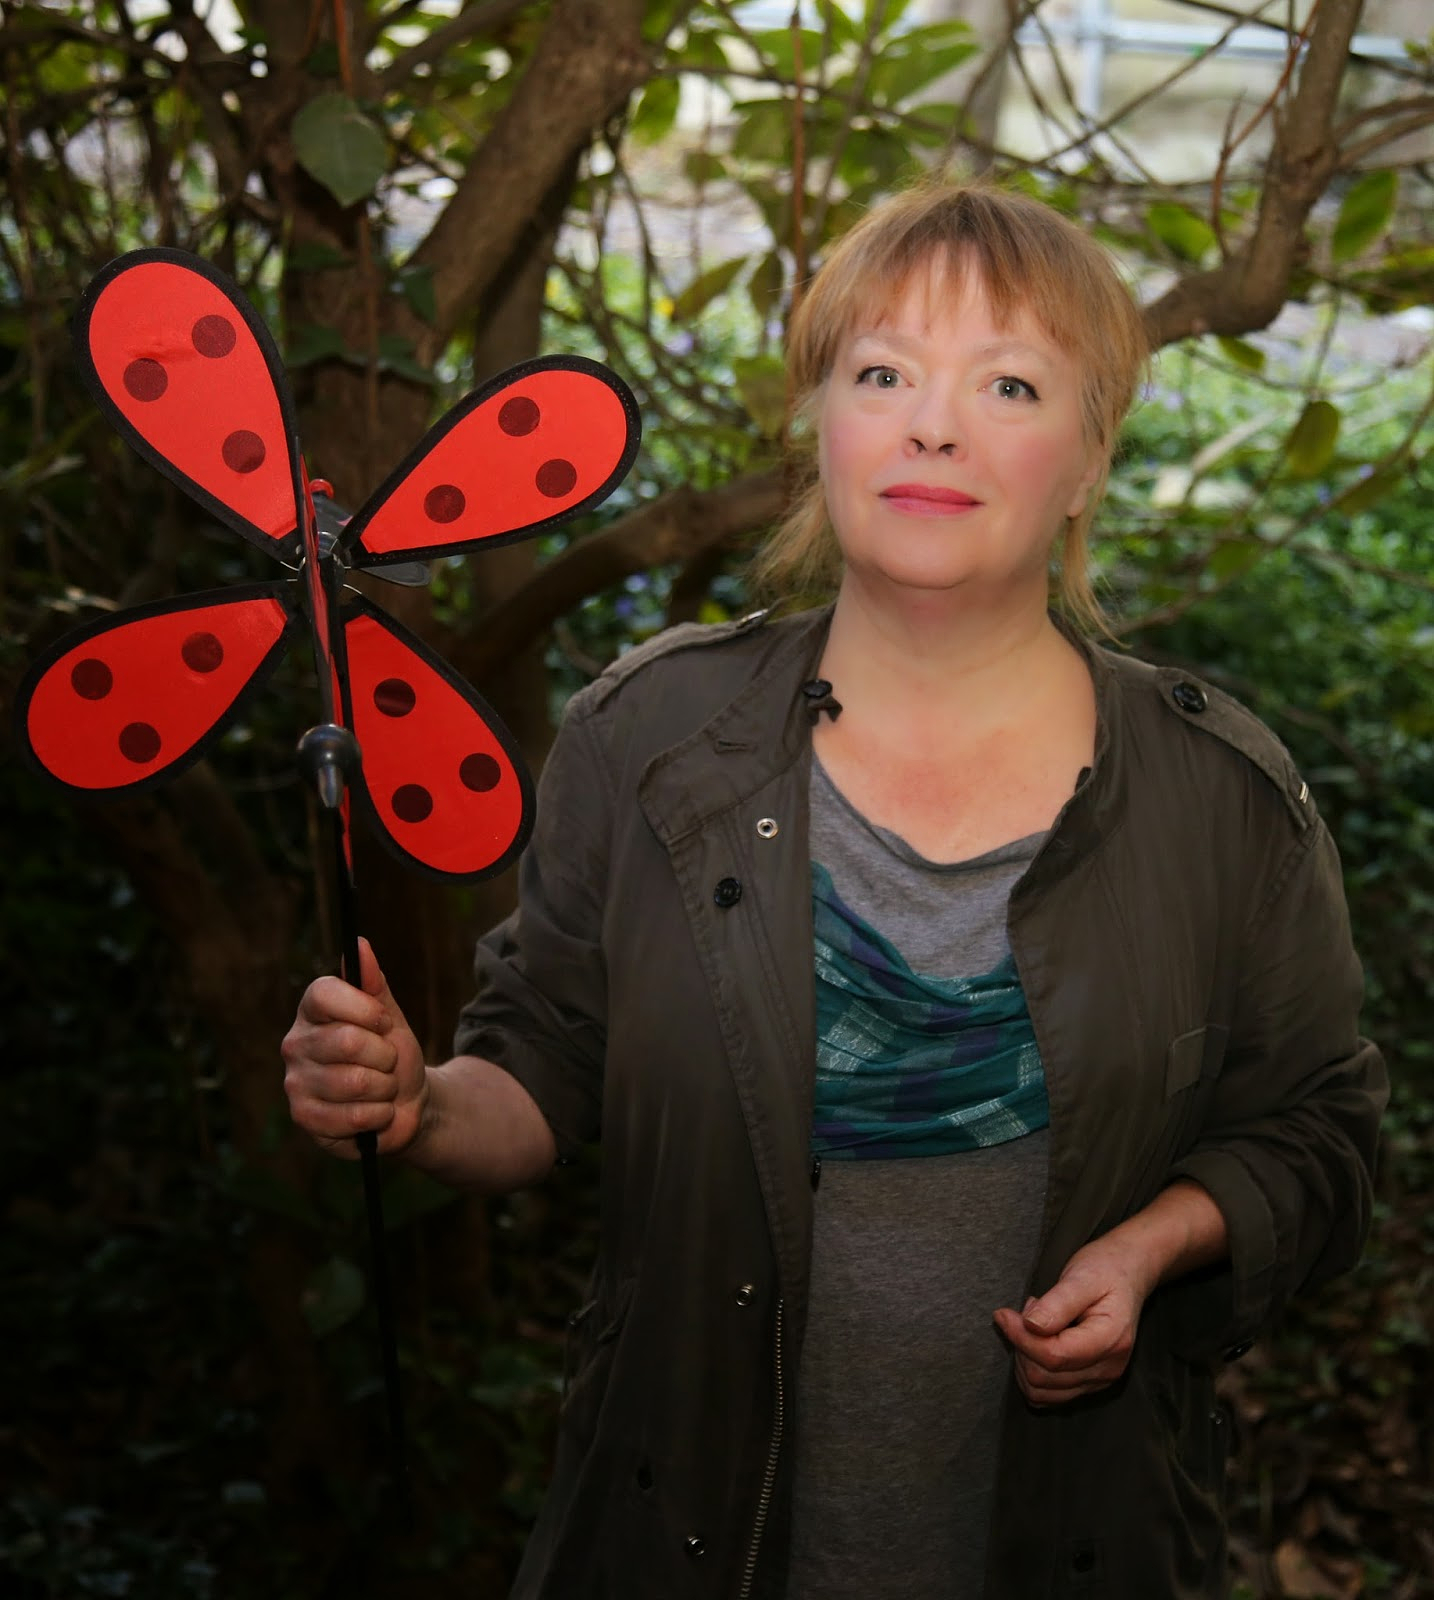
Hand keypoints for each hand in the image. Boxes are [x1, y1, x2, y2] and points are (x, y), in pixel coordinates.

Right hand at [281, 937, 427, 1158]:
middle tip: (387, 1062)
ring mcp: (296, 1082)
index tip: (384, 1022)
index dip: (364, 1008)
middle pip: (347, 1040)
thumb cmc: (392, 1056)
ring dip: (385, 1087)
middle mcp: (295, 1043)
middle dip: (385, 1055)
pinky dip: (378, 1115)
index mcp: (312, 1011)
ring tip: (382, 1088)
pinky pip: (353, 1116)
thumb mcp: (389, 1017)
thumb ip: (374, 983)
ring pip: (355, 1081)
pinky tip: (375, 1112)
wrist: (403, 1104)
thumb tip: (359, 944)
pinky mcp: (304, 1117)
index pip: (323, 993)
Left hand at [992, 1230, 1156, 1406]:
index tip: (1003, 1314)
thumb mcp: (1082, 1276)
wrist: (1126, 1274)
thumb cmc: (1104, 1270)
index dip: (1020, 1337)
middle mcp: (1108, 1368)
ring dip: (1025, 1360)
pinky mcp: (1088, 1383)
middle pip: (1044, 1376)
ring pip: (1042, 1391)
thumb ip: (1057, 1303)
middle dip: (1022, 1345)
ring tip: (1034, 1325)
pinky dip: (1032, 1372)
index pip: (1054, 1356)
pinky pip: (1048, 1394)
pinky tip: (1038, 1343)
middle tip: (1029, 1310)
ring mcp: (1099, 1380)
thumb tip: (1030, 1325)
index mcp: (1111, 1340)